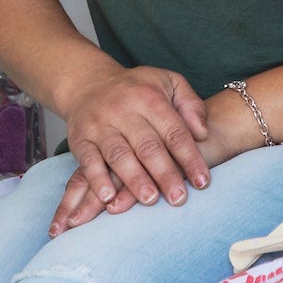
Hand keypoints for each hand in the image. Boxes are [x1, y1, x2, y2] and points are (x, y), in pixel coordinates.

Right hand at [53, 66, 210, 226]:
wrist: (89, 82)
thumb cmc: (137, 89)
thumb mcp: (168, 83)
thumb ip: (190, 104)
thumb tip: (203, 133)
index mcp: (150, 98)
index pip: (174, 131)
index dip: (190, 158)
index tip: (203, 182)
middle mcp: (124, 110)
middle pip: (148, 146)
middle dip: (165, 173)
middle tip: (179, 198)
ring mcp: (100, 124)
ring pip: (119, 155)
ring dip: (134, 179)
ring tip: (150, 199)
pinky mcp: (80, 138)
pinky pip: (88, 160)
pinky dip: (97, 179)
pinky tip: (109, 197)